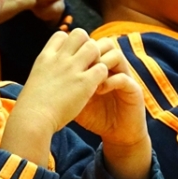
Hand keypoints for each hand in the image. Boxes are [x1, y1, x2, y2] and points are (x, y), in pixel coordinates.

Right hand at [2, 29, 110, 164]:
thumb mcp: (36, 80)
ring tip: (94, 73)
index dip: (70, 43)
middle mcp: (59, 58)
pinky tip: (98, 85)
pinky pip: (102, 68)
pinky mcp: (84, 83)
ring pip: (94, 47)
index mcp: (45, 57)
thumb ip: (46, 71)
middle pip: (80, 34)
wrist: (32, 119)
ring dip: (97, 58)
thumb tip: (51, 74)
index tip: (71, 57)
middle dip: (87, 44)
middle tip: (88, 62)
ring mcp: (72, 69)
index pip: (62, 35)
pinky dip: (103, 75)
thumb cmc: (32, 107)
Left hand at [74, 39, 152, 178]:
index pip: (89, 44)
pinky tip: (99, 90)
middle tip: (79, 65)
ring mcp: (124, 76)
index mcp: (98, 66)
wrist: (117, 135)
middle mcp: (112, 67)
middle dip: (90, 52)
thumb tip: (44, 74)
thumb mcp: (74, 99)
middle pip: (103, 43)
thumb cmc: (94, 116)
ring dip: (100, 63)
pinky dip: (110, 81)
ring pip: (116, 54)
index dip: (78, 48)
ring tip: (89, 79)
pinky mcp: (133, 90)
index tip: (66, 61)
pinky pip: (123, 77)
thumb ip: (65, 84)